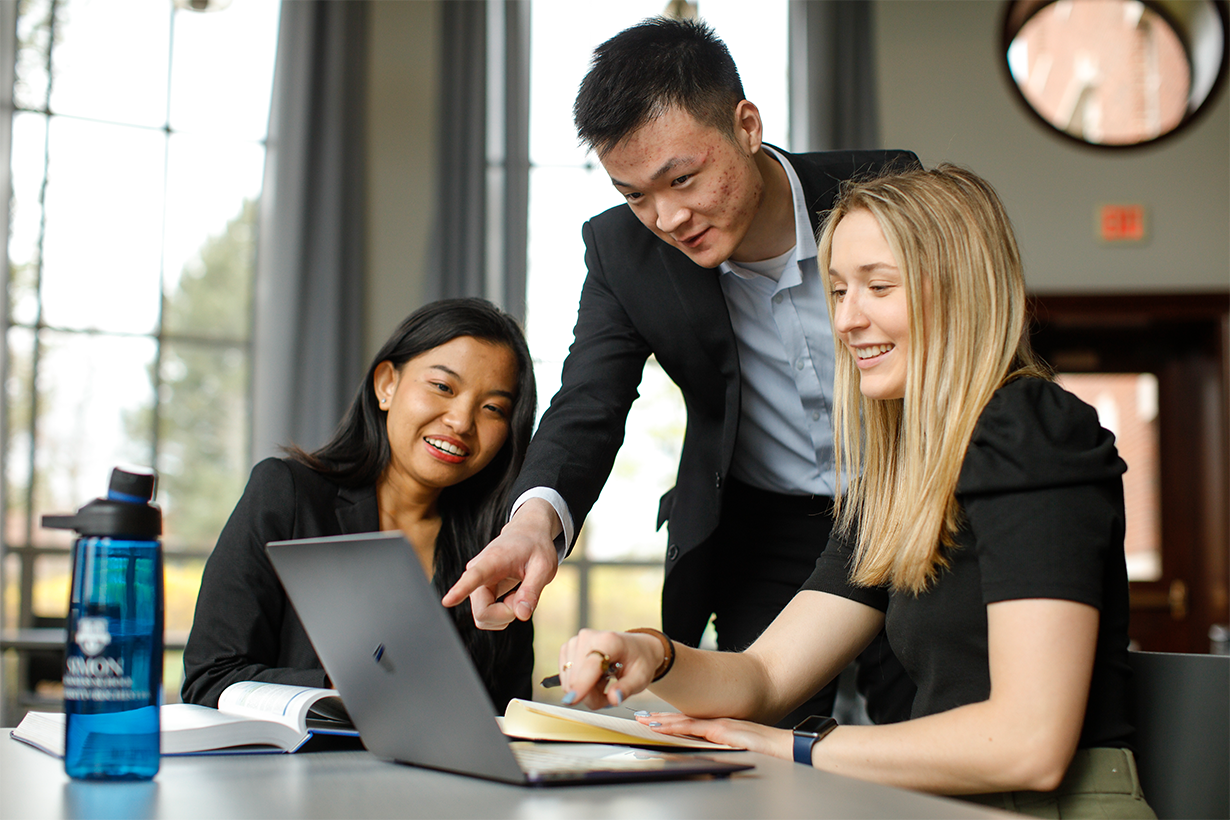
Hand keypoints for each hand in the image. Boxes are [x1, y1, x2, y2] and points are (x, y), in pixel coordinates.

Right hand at [441, 499, 559, 628]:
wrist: (527, 534)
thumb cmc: (536, 547)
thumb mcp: (544, 566)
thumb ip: (532, 590)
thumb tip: (521, 615)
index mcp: (492, 560)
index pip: (473, 577)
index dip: (460, 590)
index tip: (446, 601)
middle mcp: (476, 572)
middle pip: (482, 612)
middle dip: (506, 614)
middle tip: (523, 597)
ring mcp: (474, 584)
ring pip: (483, 618)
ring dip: (505, 614)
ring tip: (518, 593)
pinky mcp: (477, 593)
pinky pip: (486, 617)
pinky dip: (503, 614)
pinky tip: (512, 596)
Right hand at [557, 629, 664, 708]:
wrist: (636, 648)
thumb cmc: (638, 661)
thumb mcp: (640, 678)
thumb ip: (627, 689)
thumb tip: (614, 699)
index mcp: (609, 641)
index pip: (591, 666)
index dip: (581, 684)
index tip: (572, 700)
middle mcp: (588, 637)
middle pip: (578, 679)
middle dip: (592, 695)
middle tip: (612, 692)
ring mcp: (575, 642)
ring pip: (570, 682)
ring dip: (586, 691)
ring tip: (604, 682)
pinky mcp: (567, 649)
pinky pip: (566, 679)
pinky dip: (579, 685)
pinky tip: (594, 678)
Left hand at [635, 713, 792, 759]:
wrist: (782, 746)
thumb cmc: (765, 750)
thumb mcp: (737, 748)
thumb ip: (722, 747)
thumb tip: (708, 752)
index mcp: (718, 727)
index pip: (688, 722)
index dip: (670, 720)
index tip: (654, 719)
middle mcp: (715, 722)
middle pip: (682, 719)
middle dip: (660, 718)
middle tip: (641, 717)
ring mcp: (717, 724)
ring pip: (683, 721)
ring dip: (663, 721)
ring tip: (645, 720)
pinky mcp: (720, 730)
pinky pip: (693, 728)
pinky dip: (676, 727)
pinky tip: (663, 726)